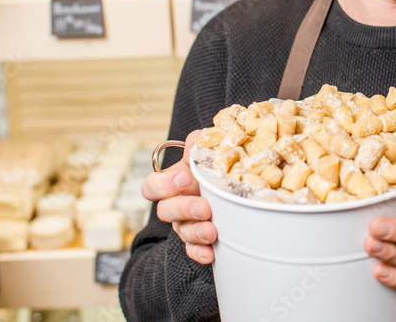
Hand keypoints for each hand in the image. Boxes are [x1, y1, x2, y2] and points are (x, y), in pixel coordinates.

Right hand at [140, 129, 216, 263]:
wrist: (243, 179)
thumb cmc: (220, 160)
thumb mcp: (210, 144)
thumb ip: (199, 141)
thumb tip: (193, 149)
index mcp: (173, 181)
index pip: (151, 187)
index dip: (162, 185)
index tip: (184, 180)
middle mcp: (176, 203)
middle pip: (165, 211)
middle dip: (184, 209)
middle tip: (205, 207)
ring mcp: (187, 223)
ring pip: (181, 232)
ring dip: (195, 232)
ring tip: (212, 231)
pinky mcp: (200, 240)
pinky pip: (194, 250)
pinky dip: (200, 253)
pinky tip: (210, 253)